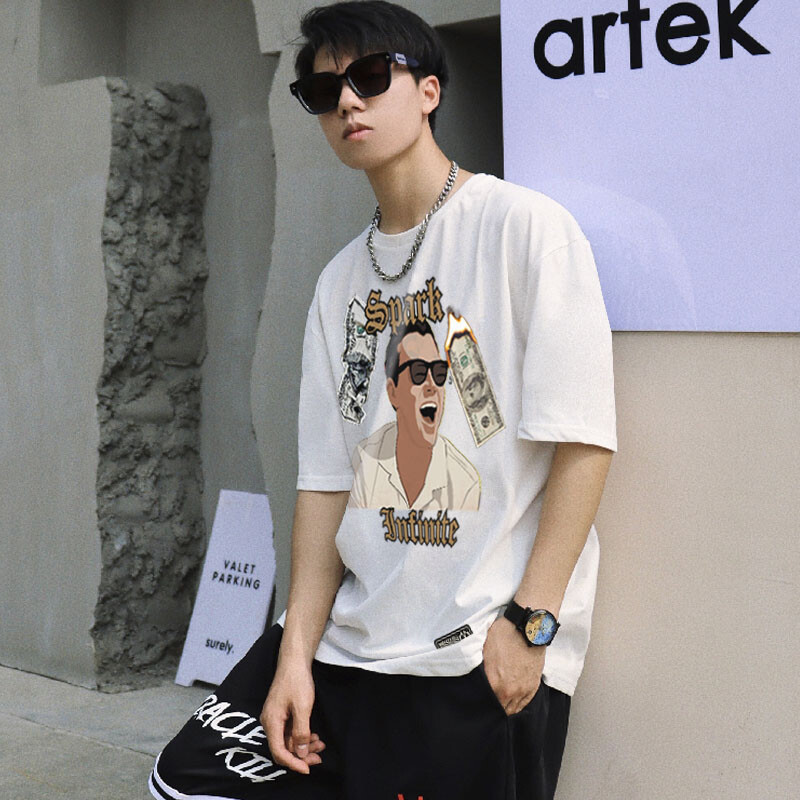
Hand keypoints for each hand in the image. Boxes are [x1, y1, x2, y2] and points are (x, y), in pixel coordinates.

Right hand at [260, 658, 325, 773]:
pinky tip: (315, 736)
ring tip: (320, 745)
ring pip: (288, 740)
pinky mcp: (282, 713)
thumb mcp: (302, 707)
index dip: (293, 763)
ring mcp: (275, 717)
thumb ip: (301, 732)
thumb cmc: (297, 680)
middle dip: (301, 755)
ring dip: (304, 746)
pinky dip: (302, 736)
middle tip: (318, 757)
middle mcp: (270, 722)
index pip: (279, 751)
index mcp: (271, 721)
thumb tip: (300, 753)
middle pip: (283, 748)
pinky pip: (290, 731)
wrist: (294, 660)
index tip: (308, 768)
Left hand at [482, 615, 544, 715]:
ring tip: (500, 703)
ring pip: (512, 709)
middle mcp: (510, 691)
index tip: (478, 702)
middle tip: (488, 703)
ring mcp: (523, 690)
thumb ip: (482, 669)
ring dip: (506, 707)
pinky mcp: (533, 685)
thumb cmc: (505, 635)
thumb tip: (477, 677)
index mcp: (494, 683)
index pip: (485, 702)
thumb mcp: (484, 650)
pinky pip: (524, 703)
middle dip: (493, 707)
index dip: (481, 702)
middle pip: (500, 709)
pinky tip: (512, 701)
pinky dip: (517, 704)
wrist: (528, 628)